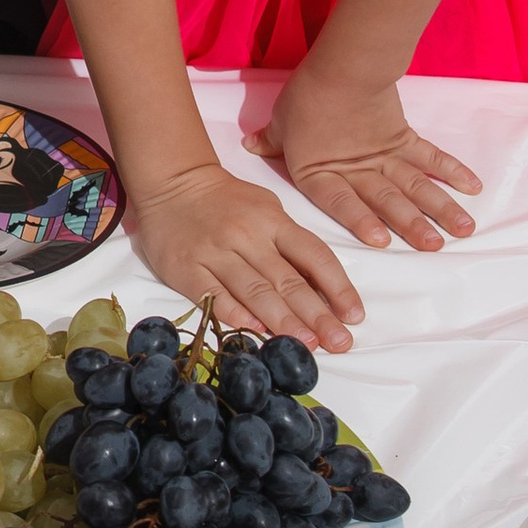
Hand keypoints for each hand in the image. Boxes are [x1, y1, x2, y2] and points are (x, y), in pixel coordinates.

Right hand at [126, 156, 363, 353]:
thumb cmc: (227, 201)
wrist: (173, 182)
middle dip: (317, 315)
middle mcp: (247, 236)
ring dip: (284, 321)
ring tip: (307, 345)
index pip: (314, 255)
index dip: (337, 287)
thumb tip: (319, 286)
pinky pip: (215, 296)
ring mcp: (215, 253)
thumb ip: (290, 243)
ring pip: (255, 292)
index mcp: (272, 220)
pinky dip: (237, 315)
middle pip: (287, 280)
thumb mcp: (266, 209)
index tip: (354, 315)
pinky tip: (257, 332)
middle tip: (339, 342)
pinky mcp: (187, 268)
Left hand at [246, 68, 480, 255]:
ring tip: (463, 230)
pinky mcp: (404, 136)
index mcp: (322, 171)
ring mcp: (385, 154)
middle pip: (386, 200)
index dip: (359, 220)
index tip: (381, 240)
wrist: (342, 64)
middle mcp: (357, 168)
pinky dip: (453, 170)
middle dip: (413, 224)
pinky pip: (431, 157)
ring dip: (440, 207)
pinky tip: (473, 188)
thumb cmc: (306, 94)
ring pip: (415, 185)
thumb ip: (270, 140)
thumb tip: (251, 145)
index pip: (340, 202)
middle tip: (434, 247)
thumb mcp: (281, 120)